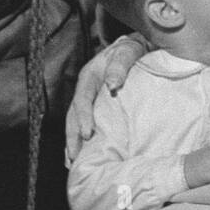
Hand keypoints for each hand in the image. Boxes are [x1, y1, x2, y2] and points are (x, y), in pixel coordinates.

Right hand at [65, 36, 146, 162]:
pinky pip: (84, 123)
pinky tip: (81, 155)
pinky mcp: (95, 106)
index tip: (87, 134)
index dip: (83, 117)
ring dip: (73, 142)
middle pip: (73, 115)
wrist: (136, 46)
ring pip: (75, 122)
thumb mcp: (127, 51)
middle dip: (72, 136)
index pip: (82, 99)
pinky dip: (81, 139)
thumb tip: (112, 85)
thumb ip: (120, 65)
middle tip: (75, 157)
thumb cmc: (133, 49)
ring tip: (73, 162)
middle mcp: (85, 89)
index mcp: (90, 76)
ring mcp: (89, 98)